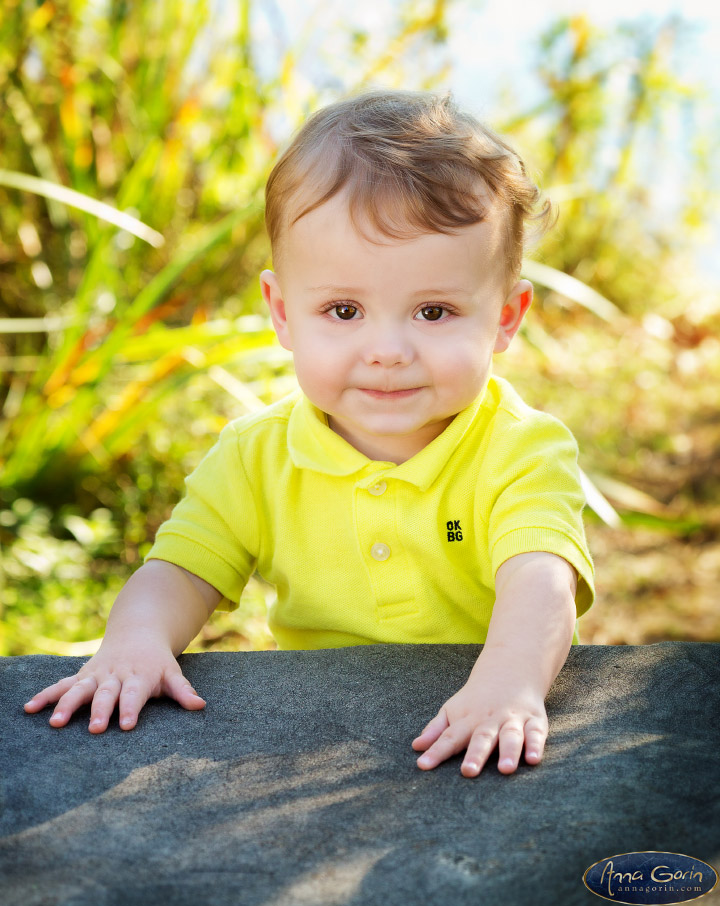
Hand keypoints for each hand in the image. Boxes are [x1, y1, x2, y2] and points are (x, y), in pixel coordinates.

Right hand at [23, 639, 204, 732]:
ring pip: (79, 689)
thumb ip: (183, 691)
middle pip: (106, 693)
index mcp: (139, 676)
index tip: (126, 725)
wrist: (138, 632)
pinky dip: (46, 695)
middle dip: (99, 710)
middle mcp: (115, 675)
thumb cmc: (157, 662)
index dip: (130, 708)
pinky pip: (61, 685)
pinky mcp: (82, 675)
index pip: (134, 694)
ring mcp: (96, 674)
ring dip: (66, 704)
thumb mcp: (173, 673)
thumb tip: (201, 705)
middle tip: (94, 729)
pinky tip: (29, 708)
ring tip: (55, 723)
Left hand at [411, 666, 547, 776]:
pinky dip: (536, 745)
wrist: (510, 669)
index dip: (436, 751)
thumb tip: (416, 747)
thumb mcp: (453, 709)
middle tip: (468, 772)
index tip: (423, 766)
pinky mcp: (534, 721)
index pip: (449, 737)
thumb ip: (436, 730)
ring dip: (508, 752)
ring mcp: (512, 720)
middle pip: (481, 738)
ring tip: (505, 769)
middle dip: (475, 755)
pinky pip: (536, 734)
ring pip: (510, 736)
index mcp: (467, 720)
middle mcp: (490, 720)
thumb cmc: (476, 699)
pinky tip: (533, 759)